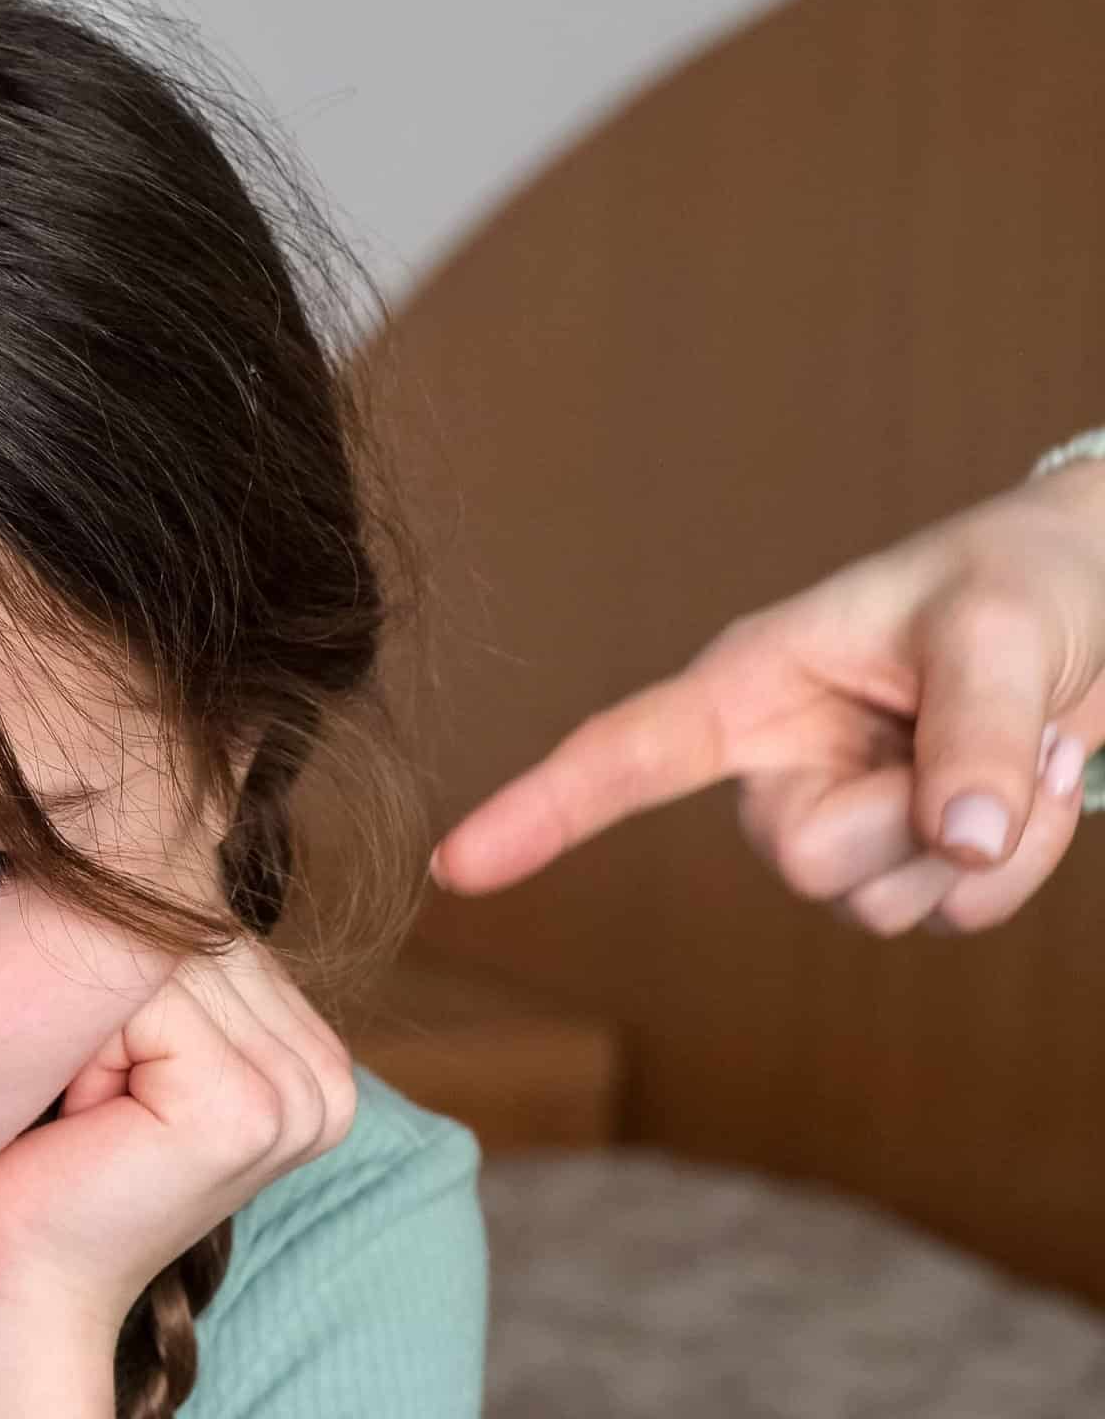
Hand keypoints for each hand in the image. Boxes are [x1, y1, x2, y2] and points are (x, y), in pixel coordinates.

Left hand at [0, 941, 355, 1340]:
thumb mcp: (124, 1038)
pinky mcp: (246, 1110)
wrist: (17, 1281)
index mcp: (314, 1057)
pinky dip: (85, 1048)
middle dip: (111, 999)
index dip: (125, 977)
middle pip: (191, 938)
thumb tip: (155, 838)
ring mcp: (299, 1095)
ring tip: (86, 1107)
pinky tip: (85, 1119)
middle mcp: (326, 1076)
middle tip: (85, 1098)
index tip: (102, 1068)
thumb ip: (165, 963)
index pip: (209, 928)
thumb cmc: (44, 1156)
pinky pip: (144, 999)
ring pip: (163, 962)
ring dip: (94, 1024)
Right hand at [431, 459, 1104, 933]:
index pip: (624, 754)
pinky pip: (950, 914)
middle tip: (988, 739)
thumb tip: (954, 840)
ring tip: (1018, 745)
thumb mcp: (1000, 629)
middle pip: (799, 860)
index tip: (455, 865)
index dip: (539, 809)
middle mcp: (779, 759)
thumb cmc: (1030, 575)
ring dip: (976, 847)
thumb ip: (970, 733)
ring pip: (876, 903)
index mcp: (751, 684)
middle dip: (905, 820)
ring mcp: (844, 814)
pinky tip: (1034, 786)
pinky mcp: (908, 855)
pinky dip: (1016, 867)